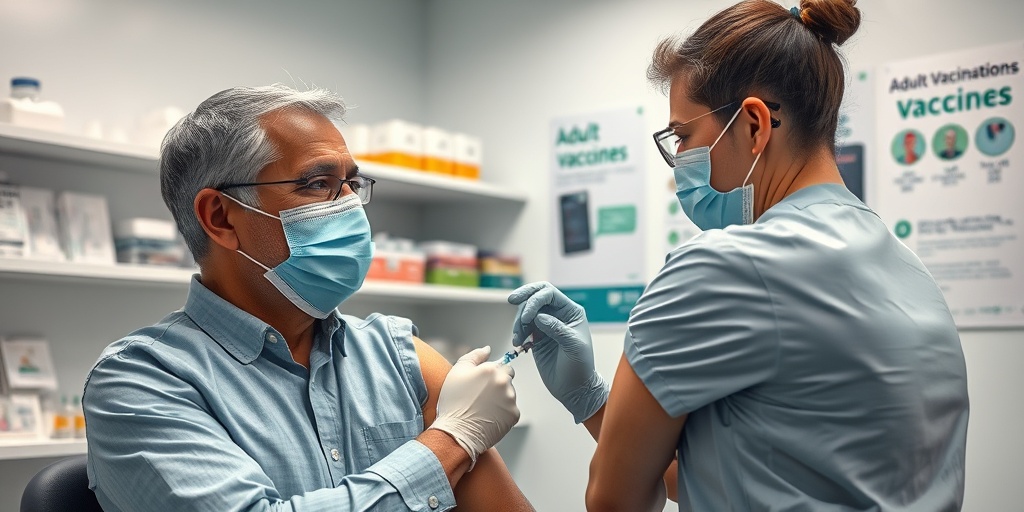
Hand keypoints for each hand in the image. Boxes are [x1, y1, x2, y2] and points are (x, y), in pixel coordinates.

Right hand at [428, 346, 519, 469]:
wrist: (457, 432)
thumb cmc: (454, 404)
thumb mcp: (456, 372)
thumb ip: (474, 356)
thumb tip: (487, 350)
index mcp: (491, 370)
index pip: (502, 366)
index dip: (492, 374)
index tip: (483, 384)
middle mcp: (504, 382)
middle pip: (508, 378)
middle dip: (498, 384)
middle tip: (482, 396)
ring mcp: (510, 399)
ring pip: (510, 394)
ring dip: (501, 398)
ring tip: (484, 407)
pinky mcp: (513, 415)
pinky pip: (511, 409)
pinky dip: (502, 412)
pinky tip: (489, 416)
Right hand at [508, 282, 608, 422]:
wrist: (574, 388)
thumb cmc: (580, 367)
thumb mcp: (573, 346)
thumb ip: (557, 329)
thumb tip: (538, 316)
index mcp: (571, 312)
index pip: (549, 294)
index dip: (535, 298)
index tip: (526, 316)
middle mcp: (558, 315)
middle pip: (536, 296)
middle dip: (524, 297)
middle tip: (511, 300)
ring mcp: (546, 325)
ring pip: (526, 312)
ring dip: (518, 322)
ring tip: (518, 339)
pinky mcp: (536, 337)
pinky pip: (522, 326)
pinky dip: (517, 332)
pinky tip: (518, 343)